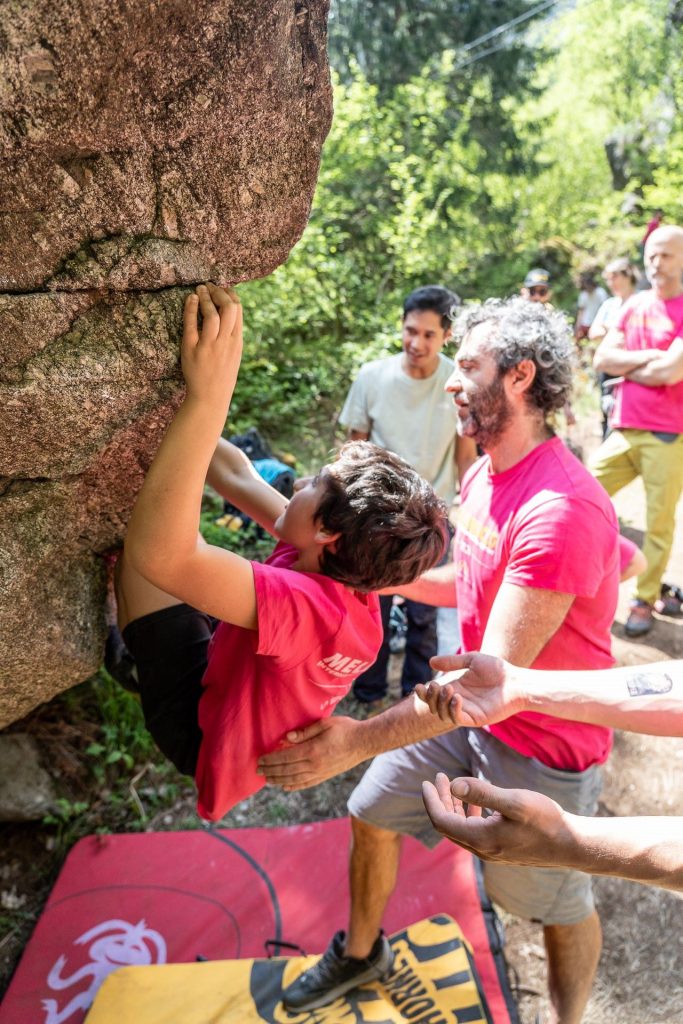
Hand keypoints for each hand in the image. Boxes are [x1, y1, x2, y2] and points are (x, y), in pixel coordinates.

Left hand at [181, 283, 241, 406]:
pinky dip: (191, 308)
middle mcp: (225, 342)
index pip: (238, 311)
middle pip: (227, 308)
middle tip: (210, 286)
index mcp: (236, 341)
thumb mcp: (234, 353)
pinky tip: (191, 299)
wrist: (210, 396)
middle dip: (219, 292)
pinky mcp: (192, 349)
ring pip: (211, 314)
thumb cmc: (222, 374)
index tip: (223, 288)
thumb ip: (232, 334)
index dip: (231, 295)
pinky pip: (191, 324)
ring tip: (200, 289)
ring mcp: (208, 346)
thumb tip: (231, 312)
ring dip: (206, 297)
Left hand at [257, 716, 368, 790]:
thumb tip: (287, 737)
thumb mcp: (325, 723)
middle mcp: (315, 765)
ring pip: (295, 779)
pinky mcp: (326, 776)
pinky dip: (294, 786)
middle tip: (258, 770)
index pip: (286, 757)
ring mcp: (321, 772)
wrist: (364, 742)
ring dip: (279, 779)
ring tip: (267, 779)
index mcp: (312, 750)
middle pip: (287, 770)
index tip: (260, 760)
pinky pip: (307, 784)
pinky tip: (285, 786)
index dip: (271, 759)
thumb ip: (305, 731)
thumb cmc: (345, 728)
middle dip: (271, 770)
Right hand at [414, 652, 525, 727]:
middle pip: (434, 705)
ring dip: (441, 702)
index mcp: (455, 688)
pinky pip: (457, 718)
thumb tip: (430, 662)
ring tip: (449, 689)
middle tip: (435, 686)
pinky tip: (457, 697)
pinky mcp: (475, 718)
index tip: (417, 686)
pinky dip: (453, 709)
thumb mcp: (472, 660)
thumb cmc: (497, 669)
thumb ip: (452, 662)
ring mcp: (466, 711)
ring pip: (443, 713)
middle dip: (430, 697)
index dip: (423, 693)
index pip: (433, 694)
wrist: (515, 681)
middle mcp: (458, 701)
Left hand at [422, 773, 573, 866]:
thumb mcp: (514, 801)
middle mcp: (482, 849)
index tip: (427, 781)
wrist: (571, 845)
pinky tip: (477, 802)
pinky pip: (475, 832)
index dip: (431, 801)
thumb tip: (452, 785)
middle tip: (438, 777)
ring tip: (451, 785)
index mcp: (480, 839)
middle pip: (448, 825)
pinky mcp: (502, 849)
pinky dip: (469, 814)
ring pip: (461, 829)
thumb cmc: (546, 820)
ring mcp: (492, 851)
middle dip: (440, 800)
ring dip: (453, 806)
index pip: (441, 821)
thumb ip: (483, 792)